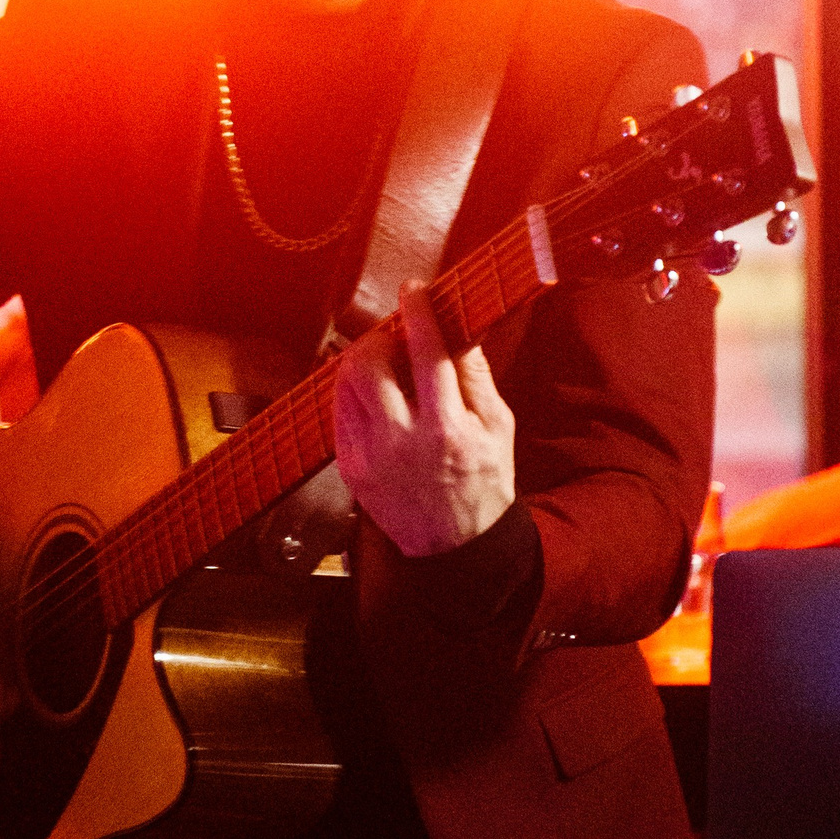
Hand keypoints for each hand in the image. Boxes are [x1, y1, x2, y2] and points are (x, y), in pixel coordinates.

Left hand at [333, 282, 516, 557]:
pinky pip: (340, 412)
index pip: (428, 353)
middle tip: (393, 334)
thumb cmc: (485, 481)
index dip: (418, 313)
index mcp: (448, 428)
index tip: (414, 291)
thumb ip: (476, 376)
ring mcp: (371, 457)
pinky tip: (373, 394)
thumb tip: (459, 329)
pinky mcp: (350, 468)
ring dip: (361, 360)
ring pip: (346, 384)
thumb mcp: (499, 427)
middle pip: (370, 363)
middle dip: (378, 336)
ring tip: (381, 362)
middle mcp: (404, 441)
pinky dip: (353, 392)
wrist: (456, 547)